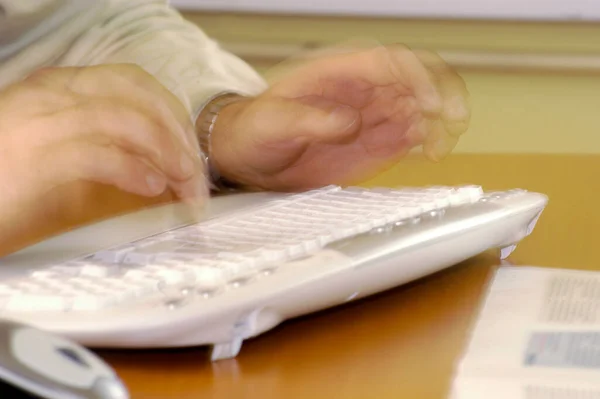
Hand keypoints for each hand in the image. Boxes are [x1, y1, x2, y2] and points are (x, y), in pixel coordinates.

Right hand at [0, 64, 206, 240]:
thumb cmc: (6, 180)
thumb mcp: (63, 155)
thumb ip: (108, 150)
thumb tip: (161, 167)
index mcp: (61, 88)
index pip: (134, 83)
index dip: (172, 115)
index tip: (191, 149)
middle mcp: (53, 94)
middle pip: (139, 95)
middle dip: (178, 133)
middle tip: (196, 173)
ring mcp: (41, 120)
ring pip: (127, 120)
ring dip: (166, 154)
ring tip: (184, 184)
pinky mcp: (33, 155)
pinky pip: (98, 153)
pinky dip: (134, 170)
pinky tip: (152, 188)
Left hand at [205, 44, 469, 190]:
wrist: (248, 156)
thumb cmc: (255, 129)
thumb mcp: (274, 121)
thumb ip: (313, 121)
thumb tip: (350, 122)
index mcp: (339, 73)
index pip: (391, 63)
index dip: (417, 79)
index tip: (429, 104)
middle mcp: (361, 91)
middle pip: (414, 83)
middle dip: (439, 98)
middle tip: (452, 122)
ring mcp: (368, 118)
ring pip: (417, 110)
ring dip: (435, 124)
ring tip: (437, 146)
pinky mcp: (369, 144)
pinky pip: (405, 137)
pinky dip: (422, 141)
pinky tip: (428, 152)